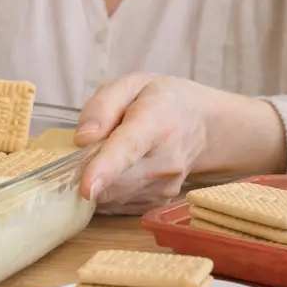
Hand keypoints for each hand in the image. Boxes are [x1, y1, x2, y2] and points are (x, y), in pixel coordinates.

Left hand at [74, 73, 286, 213]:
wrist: (203, 124)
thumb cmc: (162, 99)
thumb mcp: (131, 84)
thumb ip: (103, 106)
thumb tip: (82, 139)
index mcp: (155, 123)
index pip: (128, 148)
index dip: (105, 168)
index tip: (86, 189)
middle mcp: (165, 160)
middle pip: (115, 180)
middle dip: (88, 170)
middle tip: (91, 145)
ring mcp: (165, 185)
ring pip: (114, 195)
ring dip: (100, 179)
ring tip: (112, 151)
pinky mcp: (159, 201)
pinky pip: (120, 202)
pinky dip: (110, 189)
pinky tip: (122, 168)